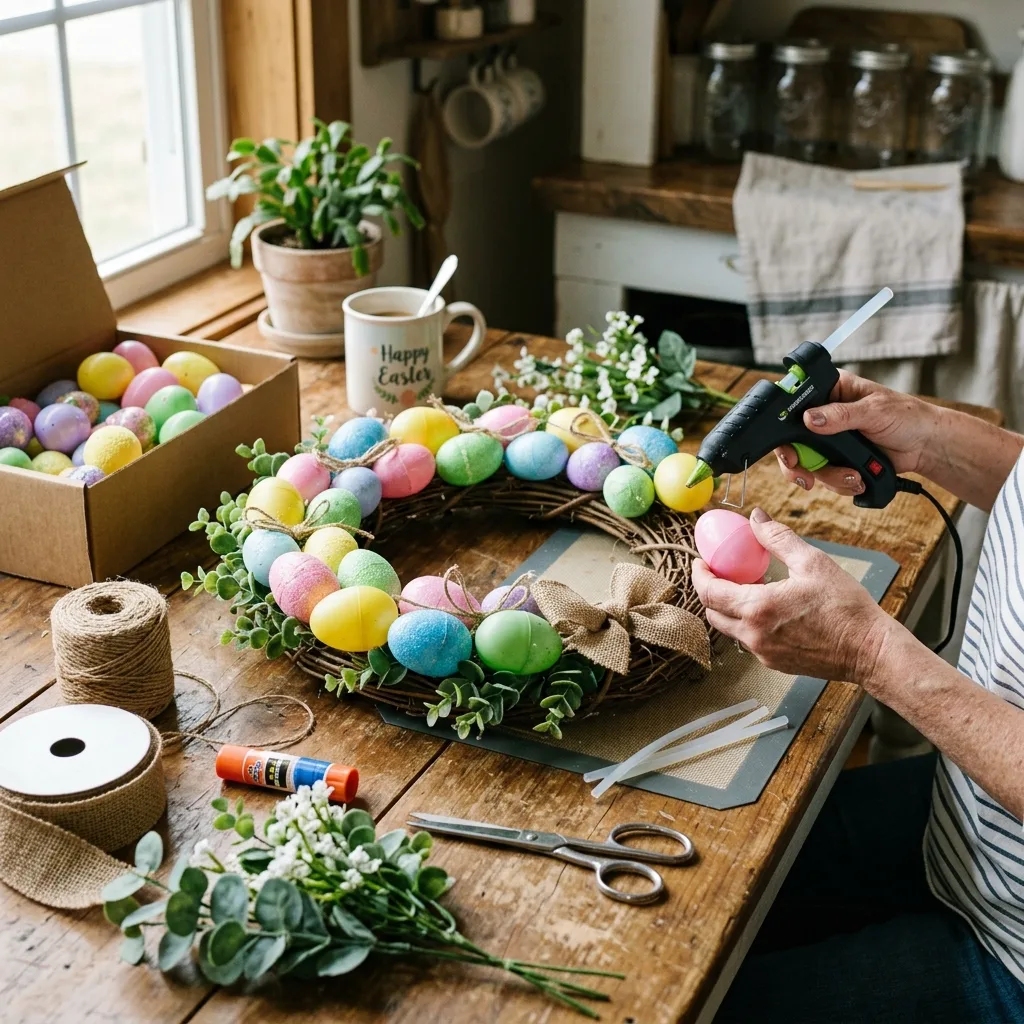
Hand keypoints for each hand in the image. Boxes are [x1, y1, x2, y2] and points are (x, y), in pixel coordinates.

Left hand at [691, 508, 896, 682]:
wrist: (870, 650)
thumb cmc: (845, 608)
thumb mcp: (811, 562)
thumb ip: (777, 538)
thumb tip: (756, 518)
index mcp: (758, 608)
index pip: (708, 592)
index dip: (699, 575)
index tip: (700, 562)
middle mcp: (754, 635)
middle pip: (712, 612)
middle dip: (710, 590)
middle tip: (721, 572)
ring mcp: (763, 652)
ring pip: (729, 628)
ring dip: (729, 607)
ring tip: (746, 587)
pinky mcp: (774, 663)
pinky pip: (748, 641)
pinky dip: (747, 622)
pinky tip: (766, 607)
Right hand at [774, 370, 938, 497]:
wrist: (926, 446)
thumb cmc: (907, 417)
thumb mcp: (874, 411)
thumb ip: (841, 415)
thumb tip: (809, 418)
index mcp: (830, 391)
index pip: (794, 404)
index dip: (783, 425)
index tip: (788, 444)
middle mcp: (824, 415)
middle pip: (792, 440)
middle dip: (797, 462)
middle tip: (804, 475)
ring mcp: (829, 440)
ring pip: (807, 463)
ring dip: (828, 476)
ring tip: (852, 476)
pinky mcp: (838, 460)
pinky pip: (824, 477)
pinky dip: (839, 483)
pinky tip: (857, 479)